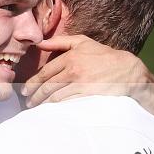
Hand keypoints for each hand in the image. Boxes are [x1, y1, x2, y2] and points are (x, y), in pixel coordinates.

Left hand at [20, 35, 148, 106]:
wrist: (127, 70)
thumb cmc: (104, 55)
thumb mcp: (83, 42)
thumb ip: (60, 41)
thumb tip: (40, 42)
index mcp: (70, 57)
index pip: (45, 72)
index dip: (33, 82)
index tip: (25, 89)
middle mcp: (73, 70)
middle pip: (47, 86)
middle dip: (34, 95)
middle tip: (28, 102)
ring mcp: (80, 84)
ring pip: (55, 96)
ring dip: (43, 104)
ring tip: (36, 108)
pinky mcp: (87, 96)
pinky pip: (67, 103)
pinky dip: (56, 108)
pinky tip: (50, 111)